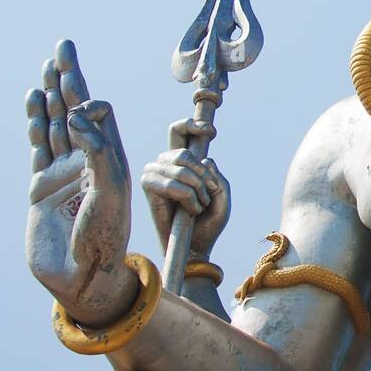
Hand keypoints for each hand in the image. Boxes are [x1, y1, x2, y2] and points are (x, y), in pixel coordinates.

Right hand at [25, 40, 134, 326]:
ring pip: (55, 123)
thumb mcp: (111, 190)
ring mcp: (64, 172)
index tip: (82, 96)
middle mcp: (88, 160)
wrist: (82, 274)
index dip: (90, 98)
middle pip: (77, 109)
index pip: (100, 114)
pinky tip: (33, 99)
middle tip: (65, 46)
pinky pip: (39, 146)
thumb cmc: (105, 236)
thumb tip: (77, 115)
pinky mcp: (42, 186)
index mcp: (111, 159)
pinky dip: (35, 121)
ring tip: (48, 64)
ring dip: (51, 94)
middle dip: (70, 78)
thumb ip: (98, 151)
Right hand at [140, 119, 230, 257]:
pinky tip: (190, 210)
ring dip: (197, 189)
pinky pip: (172, 185)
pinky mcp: (148, 188)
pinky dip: (187, 198)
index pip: (178, 131)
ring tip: (200, 205)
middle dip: (202, 174)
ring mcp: (154, 174)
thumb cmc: (209, 220)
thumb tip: (204, 161)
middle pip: (183, 152)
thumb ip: (218, 176)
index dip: (191, 125)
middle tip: (209, 193)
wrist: (196, 245)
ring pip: (180, 167)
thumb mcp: (222, 194)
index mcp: (184, 160)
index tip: (211, 131)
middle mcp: (166, 163)